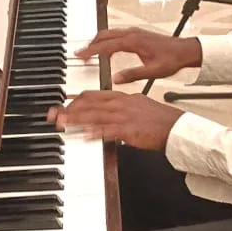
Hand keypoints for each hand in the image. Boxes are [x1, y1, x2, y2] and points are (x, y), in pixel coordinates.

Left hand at [48, 90, 180, 150]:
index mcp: (123, 97)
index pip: (94, 96)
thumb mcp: (139, 106)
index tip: (64, 105)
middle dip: (69, 110)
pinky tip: (84, 135)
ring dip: (76, 120)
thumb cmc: (160, 120)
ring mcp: (124, 117)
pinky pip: (108, 131)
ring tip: (62, 123)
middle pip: (90, 105)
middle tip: (55, 115)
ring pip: (94, 116)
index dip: (76, 100)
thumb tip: (109, 114)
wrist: (176, 127)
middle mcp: (121, 104)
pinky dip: (94, 133)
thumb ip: (122, 108)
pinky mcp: (129, 130)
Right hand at [76, 27, 201, 84]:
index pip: (106, 45)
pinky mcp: (137, 34)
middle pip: (103, 36)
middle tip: (79, 54)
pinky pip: (116, 34)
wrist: (186, 50)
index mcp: (133, 42)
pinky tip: (105, 49)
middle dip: (89, 45)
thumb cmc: (172, 59)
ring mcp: (134, 32)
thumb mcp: (152, 72)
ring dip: (97, 41)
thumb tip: (115, 79)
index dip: (91, 51)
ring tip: (88, 52)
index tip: (81, 56)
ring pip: (109, 33)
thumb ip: (132, 75)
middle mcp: (132, 34)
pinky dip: (106, 40)